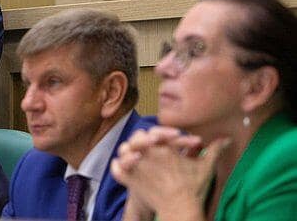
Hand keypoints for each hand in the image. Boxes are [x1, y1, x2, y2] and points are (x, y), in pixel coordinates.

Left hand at [111, 126, 228, 219]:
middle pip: (136, 138)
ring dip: (128, 151)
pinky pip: (117, 171)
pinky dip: (118, 167)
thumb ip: (214, 150)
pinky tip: (123, 165)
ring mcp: (136, 167)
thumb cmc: (194, 188)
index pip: (155, 132)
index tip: (168, 139)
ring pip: (123, 151)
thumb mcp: (205, 168)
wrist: (181, 210)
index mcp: (163, 149)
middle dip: (142, 139)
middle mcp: (147, 155)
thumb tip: (227, 139)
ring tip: (135, 153)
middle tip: (150, 144)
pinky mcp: (130, 181)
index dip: (160, 133)